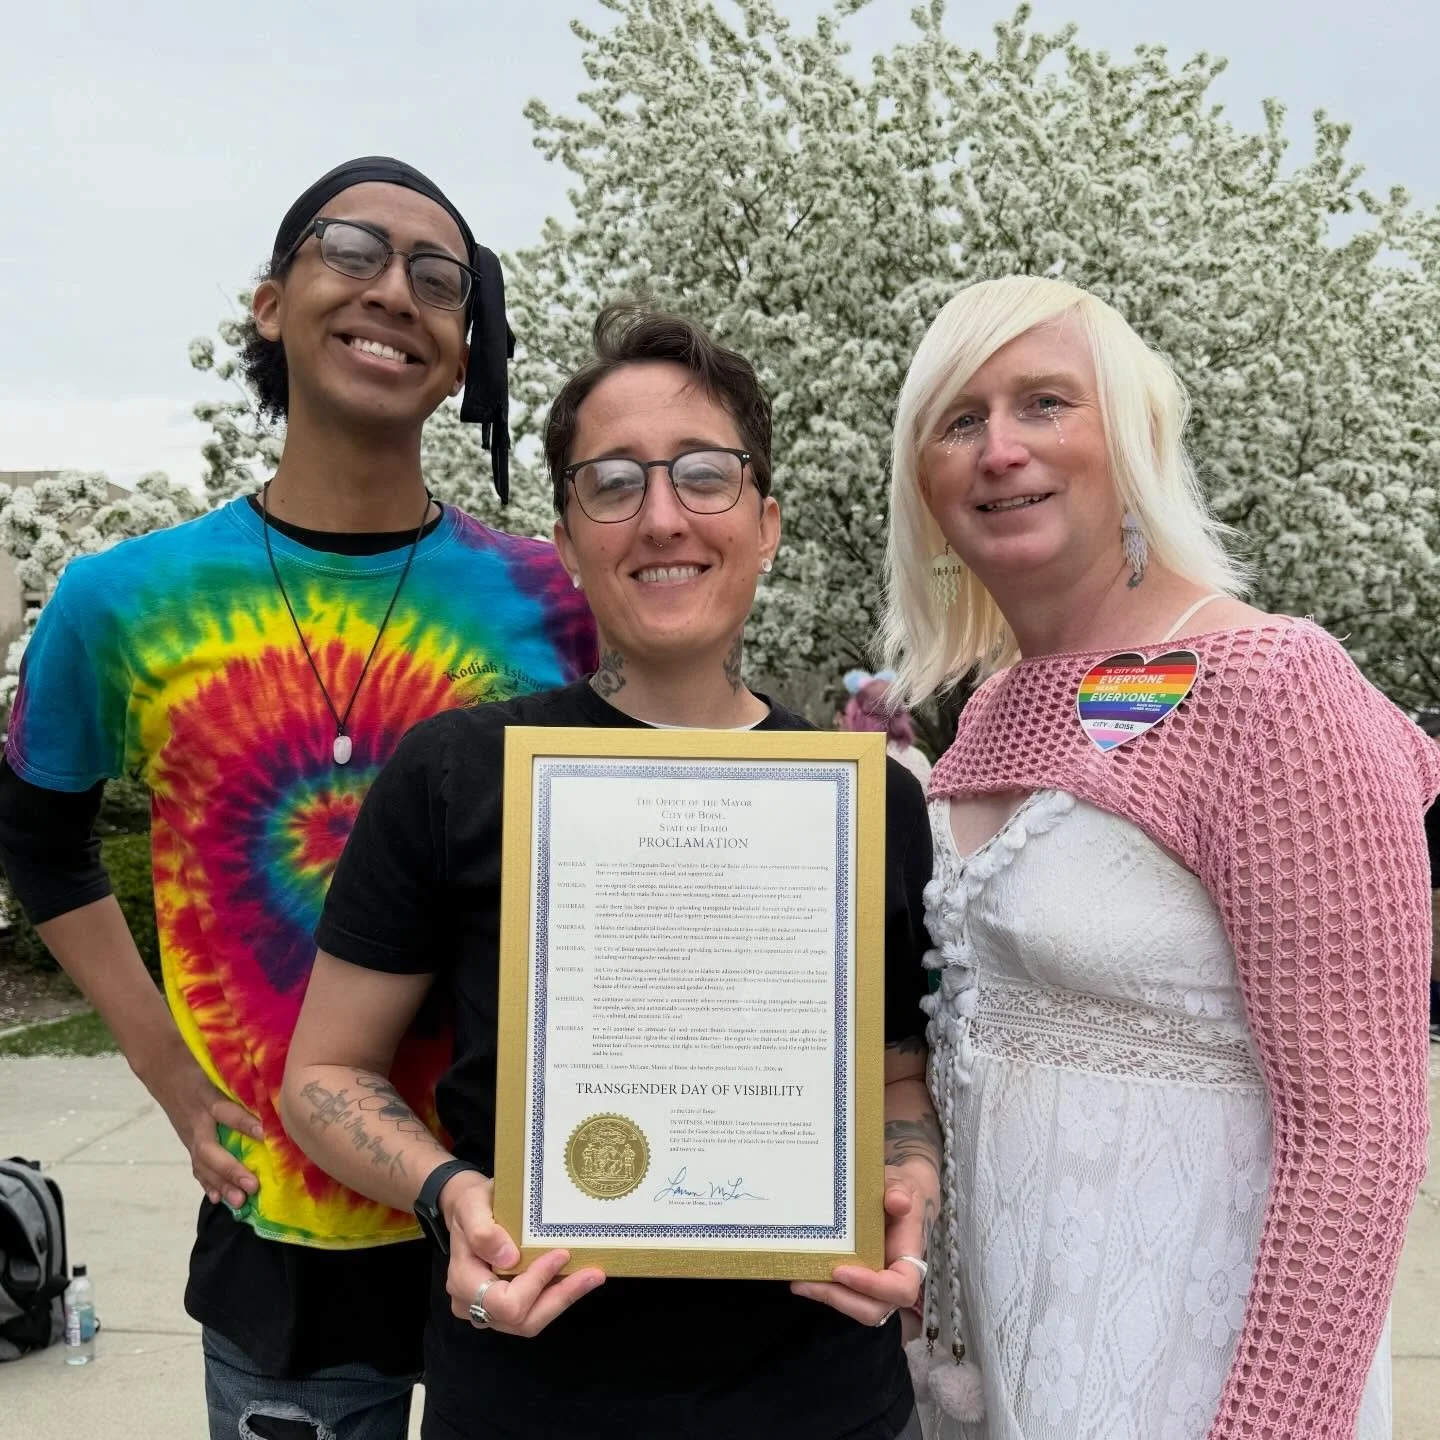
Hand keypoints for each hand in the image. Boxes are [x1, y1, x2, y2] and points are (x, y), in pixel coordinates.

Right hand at [146, 1049, 264, 1207]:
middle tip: (253, 1185)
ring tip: (239, 1202)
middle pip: (210, 1149)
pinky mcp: (188, 1141)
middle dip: (231, 1169)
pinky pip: (196, 1165)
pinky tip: (218, 1199)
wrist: (164, 1066)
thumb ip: (242, 1072)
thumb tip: (278, 1079)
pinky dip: (207, 1182)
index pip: (226, 1112)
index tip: (265, 1134)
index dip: (244, 1123)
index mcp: (207, 1096)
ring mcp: (189, 1133)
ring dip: (221, 1183)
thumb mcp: (219, 1062)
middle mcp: (197, 1119)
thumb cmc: (200, 1061)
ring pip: (203, 1163)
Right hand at [442, 1171, 603, 1336]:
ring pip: (532, 1321)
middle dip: (560, 1297)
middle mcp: (474, 1305)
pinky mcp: (508, 1306)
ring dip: (564, 1299)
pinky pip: (535, 1310)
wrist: (470, 1210)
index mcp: (463, 1282)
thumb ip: (483, 1231)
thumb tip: (509, 1258)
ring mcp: (491, 1310)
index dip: (534, 1283)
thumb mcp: (472, 1206)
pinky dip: (558, 1295)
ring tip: (592, 1276)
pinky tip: (579, 1278)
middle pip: (522, 1321)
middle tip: (593, 1273)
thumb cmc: (471, 1206)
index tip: (560, 1254)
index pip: (502, 1301)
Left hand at [790, 1171, 934, 1325]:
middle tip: (809, 1281)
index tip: (841, 1270)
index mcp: (908, 1257)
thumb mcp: (901, 1184)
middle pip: (874, 1309)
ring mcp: (875, 1283)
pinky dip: (824, 1291)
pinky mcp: (858, 1280)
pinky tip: (802, 1277)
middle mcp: (893, 1278)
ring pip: (857, 1307)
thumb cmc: (899, 1191)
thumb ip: (900, 1191)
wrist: (895, 1194)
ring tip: (799, 1282)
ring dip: (827, 1298)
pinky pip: (844, 1296)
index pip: (902, 1288)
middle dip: (840, 1299)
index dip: (874, 1287)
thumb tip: (899, 1202)